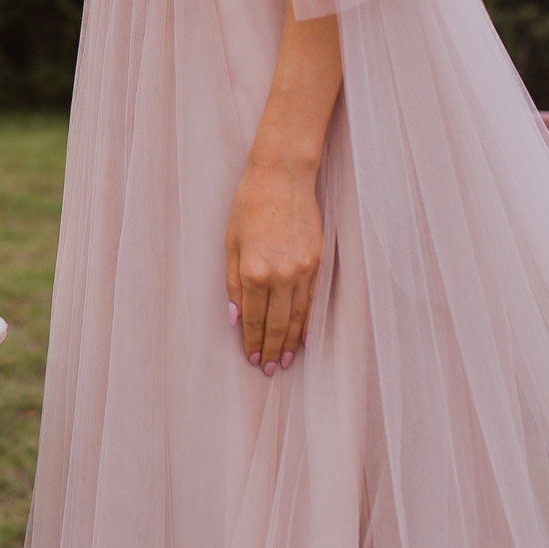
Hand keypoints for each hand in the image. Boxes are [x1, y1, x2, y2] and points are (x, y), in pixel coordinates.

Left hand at [225, 155, 322, 374]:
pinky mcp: (318, 262)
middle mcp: (280, 275)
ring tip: (285, 361)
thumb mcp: (230, 243)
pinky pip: (312, 300)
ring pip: (297, 316)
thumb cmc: (249, 206)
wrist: (282, 177)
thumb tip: (234, 317)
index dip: (251, 341)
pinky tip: (303, 336)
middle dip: (271, 349)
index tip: (251, 358)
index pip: (252, 318)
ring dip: (290, 342)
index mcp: (253, 271)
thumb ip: (232, 282)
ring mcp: (302, 270)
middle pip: (276, 323)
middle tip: (269, 370)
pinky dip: (307, 321)